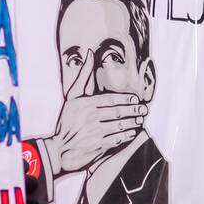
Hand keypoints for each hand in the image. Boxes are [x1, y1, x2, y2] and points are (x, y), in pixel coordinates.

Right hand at [44, 51, 146, 176]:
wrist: (59, 149)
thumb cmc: (66, 122)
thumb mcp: (71, 97)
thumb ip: (83, 75)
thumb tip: (90, 53)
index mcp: (85, 104)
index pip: (111, 99)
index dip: (126, 99)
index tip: (136, 99)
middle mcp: (91, 117)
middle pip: (118, 112)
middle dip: (134, 110)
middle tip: (144, 109)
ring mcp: (95, 132)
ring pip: (120, 125)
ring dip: (133, 122)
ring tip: (140, 120)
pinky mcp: (98, 146)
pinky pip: (117, 139)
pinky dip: (126, 135)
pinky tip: (132, 132)